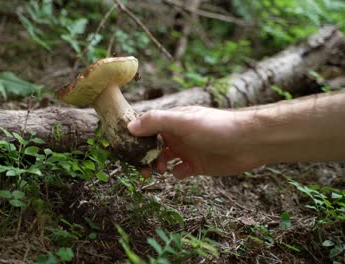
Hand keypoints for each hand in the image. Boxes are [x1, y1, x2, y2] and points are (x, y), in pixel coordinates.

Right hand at [128, 106, 258, 178]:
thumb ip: (157, 121)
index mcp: (172, 121)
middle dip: (143, 155)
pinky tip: (184, 171)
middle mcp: (177, 135)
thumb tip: (130, 127)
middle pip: (151, 145)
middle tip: (141, 166)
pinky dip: (177, 173)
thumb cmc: (216, 127)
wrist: (248, 143)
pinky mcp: (196, 165)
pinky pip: (179, 171)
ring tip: (159, 169)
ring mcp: (186, 150)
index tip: (125, 148)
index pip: (146, 126)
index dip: (134, 136)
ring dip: (157, 165)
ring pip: (162, 159)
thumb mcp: (183, 121)